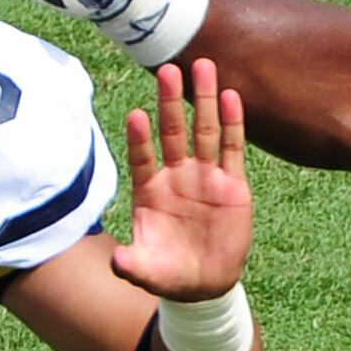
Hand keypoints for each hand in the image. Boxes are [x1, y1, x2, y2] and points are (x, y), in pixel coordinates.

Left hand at [112, 58, 251, 301]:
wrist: (206, 283)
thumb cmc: (169, 273)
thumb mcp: (147, 272)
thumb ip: (132, 264)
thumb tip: (117, 260)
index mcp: (150, 191)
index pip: (142, 157)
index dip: (140, 139)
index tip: (137, 115)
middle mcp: (176, 176)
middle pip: (173, 132)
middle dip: (171, 102)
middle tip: (168, 69)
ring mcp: (205, 177)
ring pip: (204, 131)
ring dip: (204, 100)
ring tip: (203, 67)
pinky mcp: (232, 184)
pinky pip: (232, 149)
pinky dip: (233, 123)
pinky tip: (231, 96)